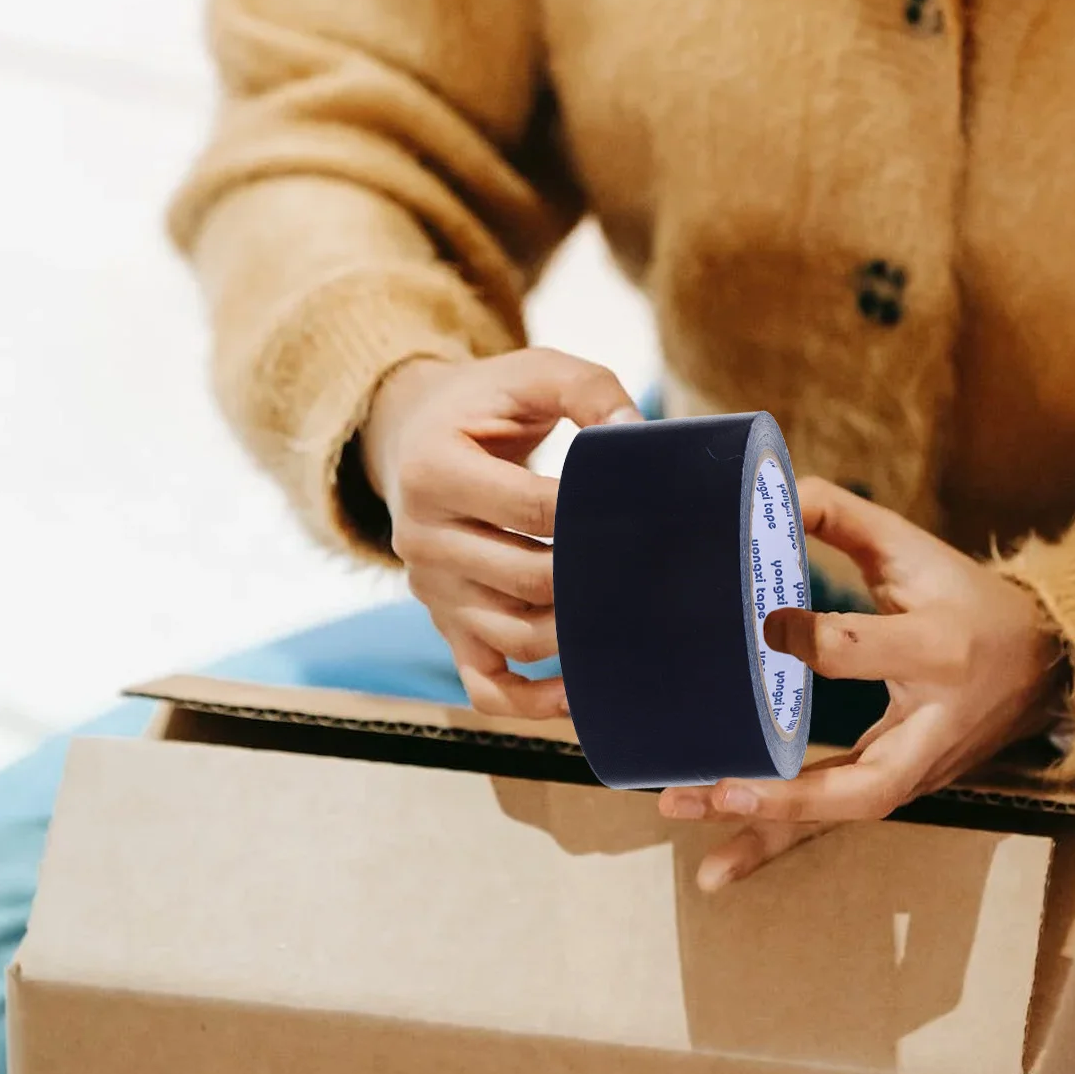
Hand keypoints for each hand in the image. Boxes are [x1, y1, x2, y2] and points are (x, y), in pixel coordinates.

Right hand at [363, 348, 640, 717]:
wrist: (414, 436)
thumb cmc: (487, 404)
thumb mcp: (531, 371)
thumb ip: (588, 389)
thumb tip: (635, 437)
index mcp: (433, 470)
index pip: (531, 508)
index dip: (594, 513)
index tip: (650, 512)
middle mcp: (421, 538)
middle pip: (527, 580)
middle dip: (597, 580)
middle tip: (660, 572)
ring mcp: (431, 591)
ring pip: (513, 636)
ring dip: (578, 636)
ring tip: (636, 618)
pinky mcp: (444, 625)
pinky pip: (484, 685)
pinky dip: (531, 702)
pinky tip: (582, 694)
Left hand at [659, 477, 1069, 891]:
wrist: (1045, 666)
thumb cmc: (965, 598)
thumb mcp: (915, 549)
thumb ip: (843, 517)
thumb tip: (767, 492)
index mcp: (937, 649)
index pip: (862, 651)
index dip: (807, 640)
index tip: (756, 624)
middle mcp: (930, 724)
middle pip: (863, 779)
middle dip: (787, 793)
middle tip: (713, 789)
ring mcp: (917, 768)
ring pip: (843, 815)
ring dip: (766, 831)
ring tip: (694, 840)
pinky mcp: (897, 786)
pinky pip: (834, 822)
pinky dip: (774, 845)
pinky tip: (716, 868)